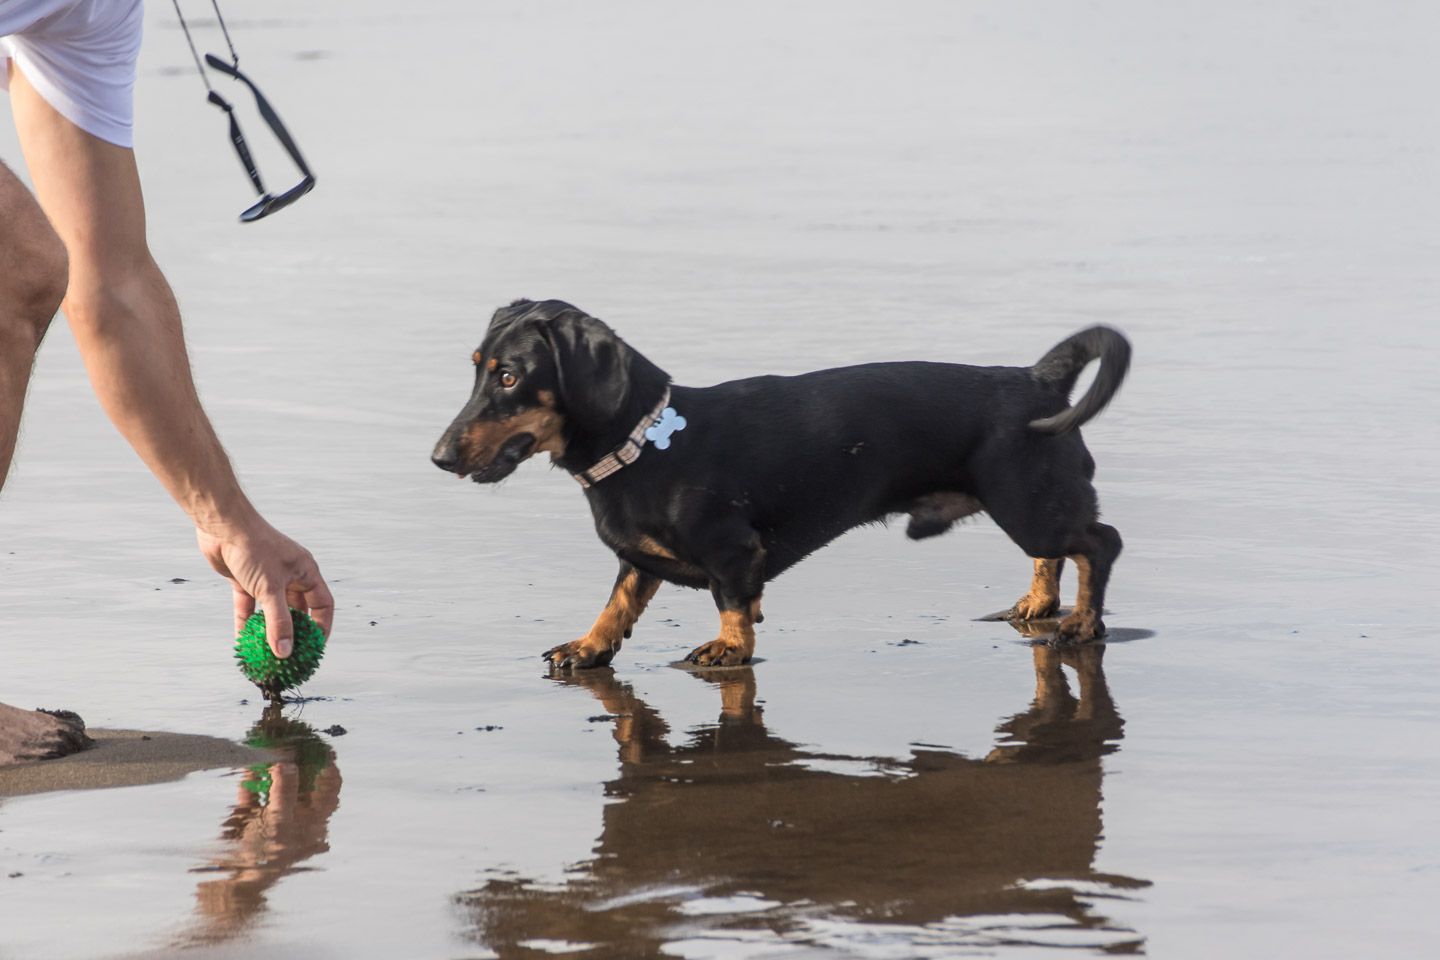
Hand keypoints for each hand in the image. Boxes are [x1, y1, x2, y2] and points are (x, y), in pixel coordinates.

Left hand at [197, 519, 333, 657]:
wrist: (222, 527)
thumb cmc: (254, 548)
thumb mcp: (270, 588)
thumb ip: (278, 621)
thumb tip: (284, 652)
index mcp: (306, 572)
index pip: (322, 605)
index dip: (321, 627)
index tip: (314, 649)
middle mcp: (290, 576)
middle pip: (297, 611)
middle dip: (293, 634)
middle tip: (290, 656)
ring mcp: (267, 579)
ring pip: (272, 611)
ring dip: (269, 631)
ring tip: (266, 653)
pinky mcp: (246, 581)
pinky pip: (249, 608)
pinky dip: (247, 623)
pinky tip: (244, 641)